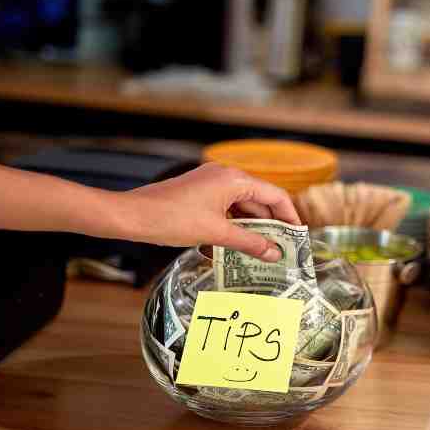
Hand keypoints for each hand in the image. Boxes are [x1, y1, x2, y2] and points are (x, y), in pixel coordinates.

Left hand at [115, 163, 300, 260]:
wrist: (132, 215)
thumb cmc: (172, 219)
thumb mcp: (216, 233)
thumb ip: (249, 242)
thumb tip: (274, 253)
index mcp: (234, 179)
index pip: (275, 195)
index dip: (289, 216)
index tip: (297, 236)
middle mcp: (225, 175)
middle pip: (260, 199)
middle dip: (271, 224)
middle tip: (282, 248)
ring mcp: (211, 183)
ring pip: (242, 205)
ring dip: (251, 226)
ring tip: (261, 250)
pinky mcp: (199, 192)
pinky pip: (225, 207)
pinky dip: (233, 224)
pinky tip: (235, 244)